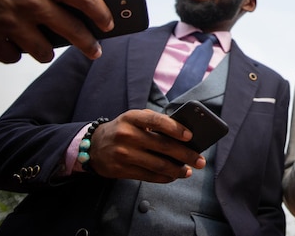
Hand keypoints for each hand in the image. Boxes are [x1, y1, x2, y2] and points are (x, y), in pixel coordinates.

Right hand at [0, 0, 113, 62]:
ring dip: (46, 50)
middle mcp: (31, 3)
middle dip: (88, 44)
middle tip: (94, 50)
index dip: (102, 14)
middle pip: (74, 32)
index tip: (108, 24)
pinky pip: (13, 56)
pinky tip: (12, 43)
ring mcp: (11, 23)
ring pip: (44, 52)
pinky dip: (15, 52)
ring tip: (44, 44)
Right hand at [87, 109, 205, 182]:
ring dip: (178, 170)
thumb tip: (186, 137)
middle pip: (163, 146)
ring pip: (158, 164)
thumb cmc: (124, 129)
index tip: (190, 136)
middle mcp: (127, 134)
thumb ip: (156, 123)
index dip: (175, 128)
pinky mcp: (121, 170)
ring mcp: (123, 153)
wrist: (94, 145)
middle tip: (200, 160)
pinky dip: (165, 177)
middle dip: (186, 155)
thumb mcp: (135, 119)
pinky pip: (149, 176)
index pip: (157, 121)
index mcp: (132, 117)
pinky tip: (174, 176)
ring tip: (189, 171)